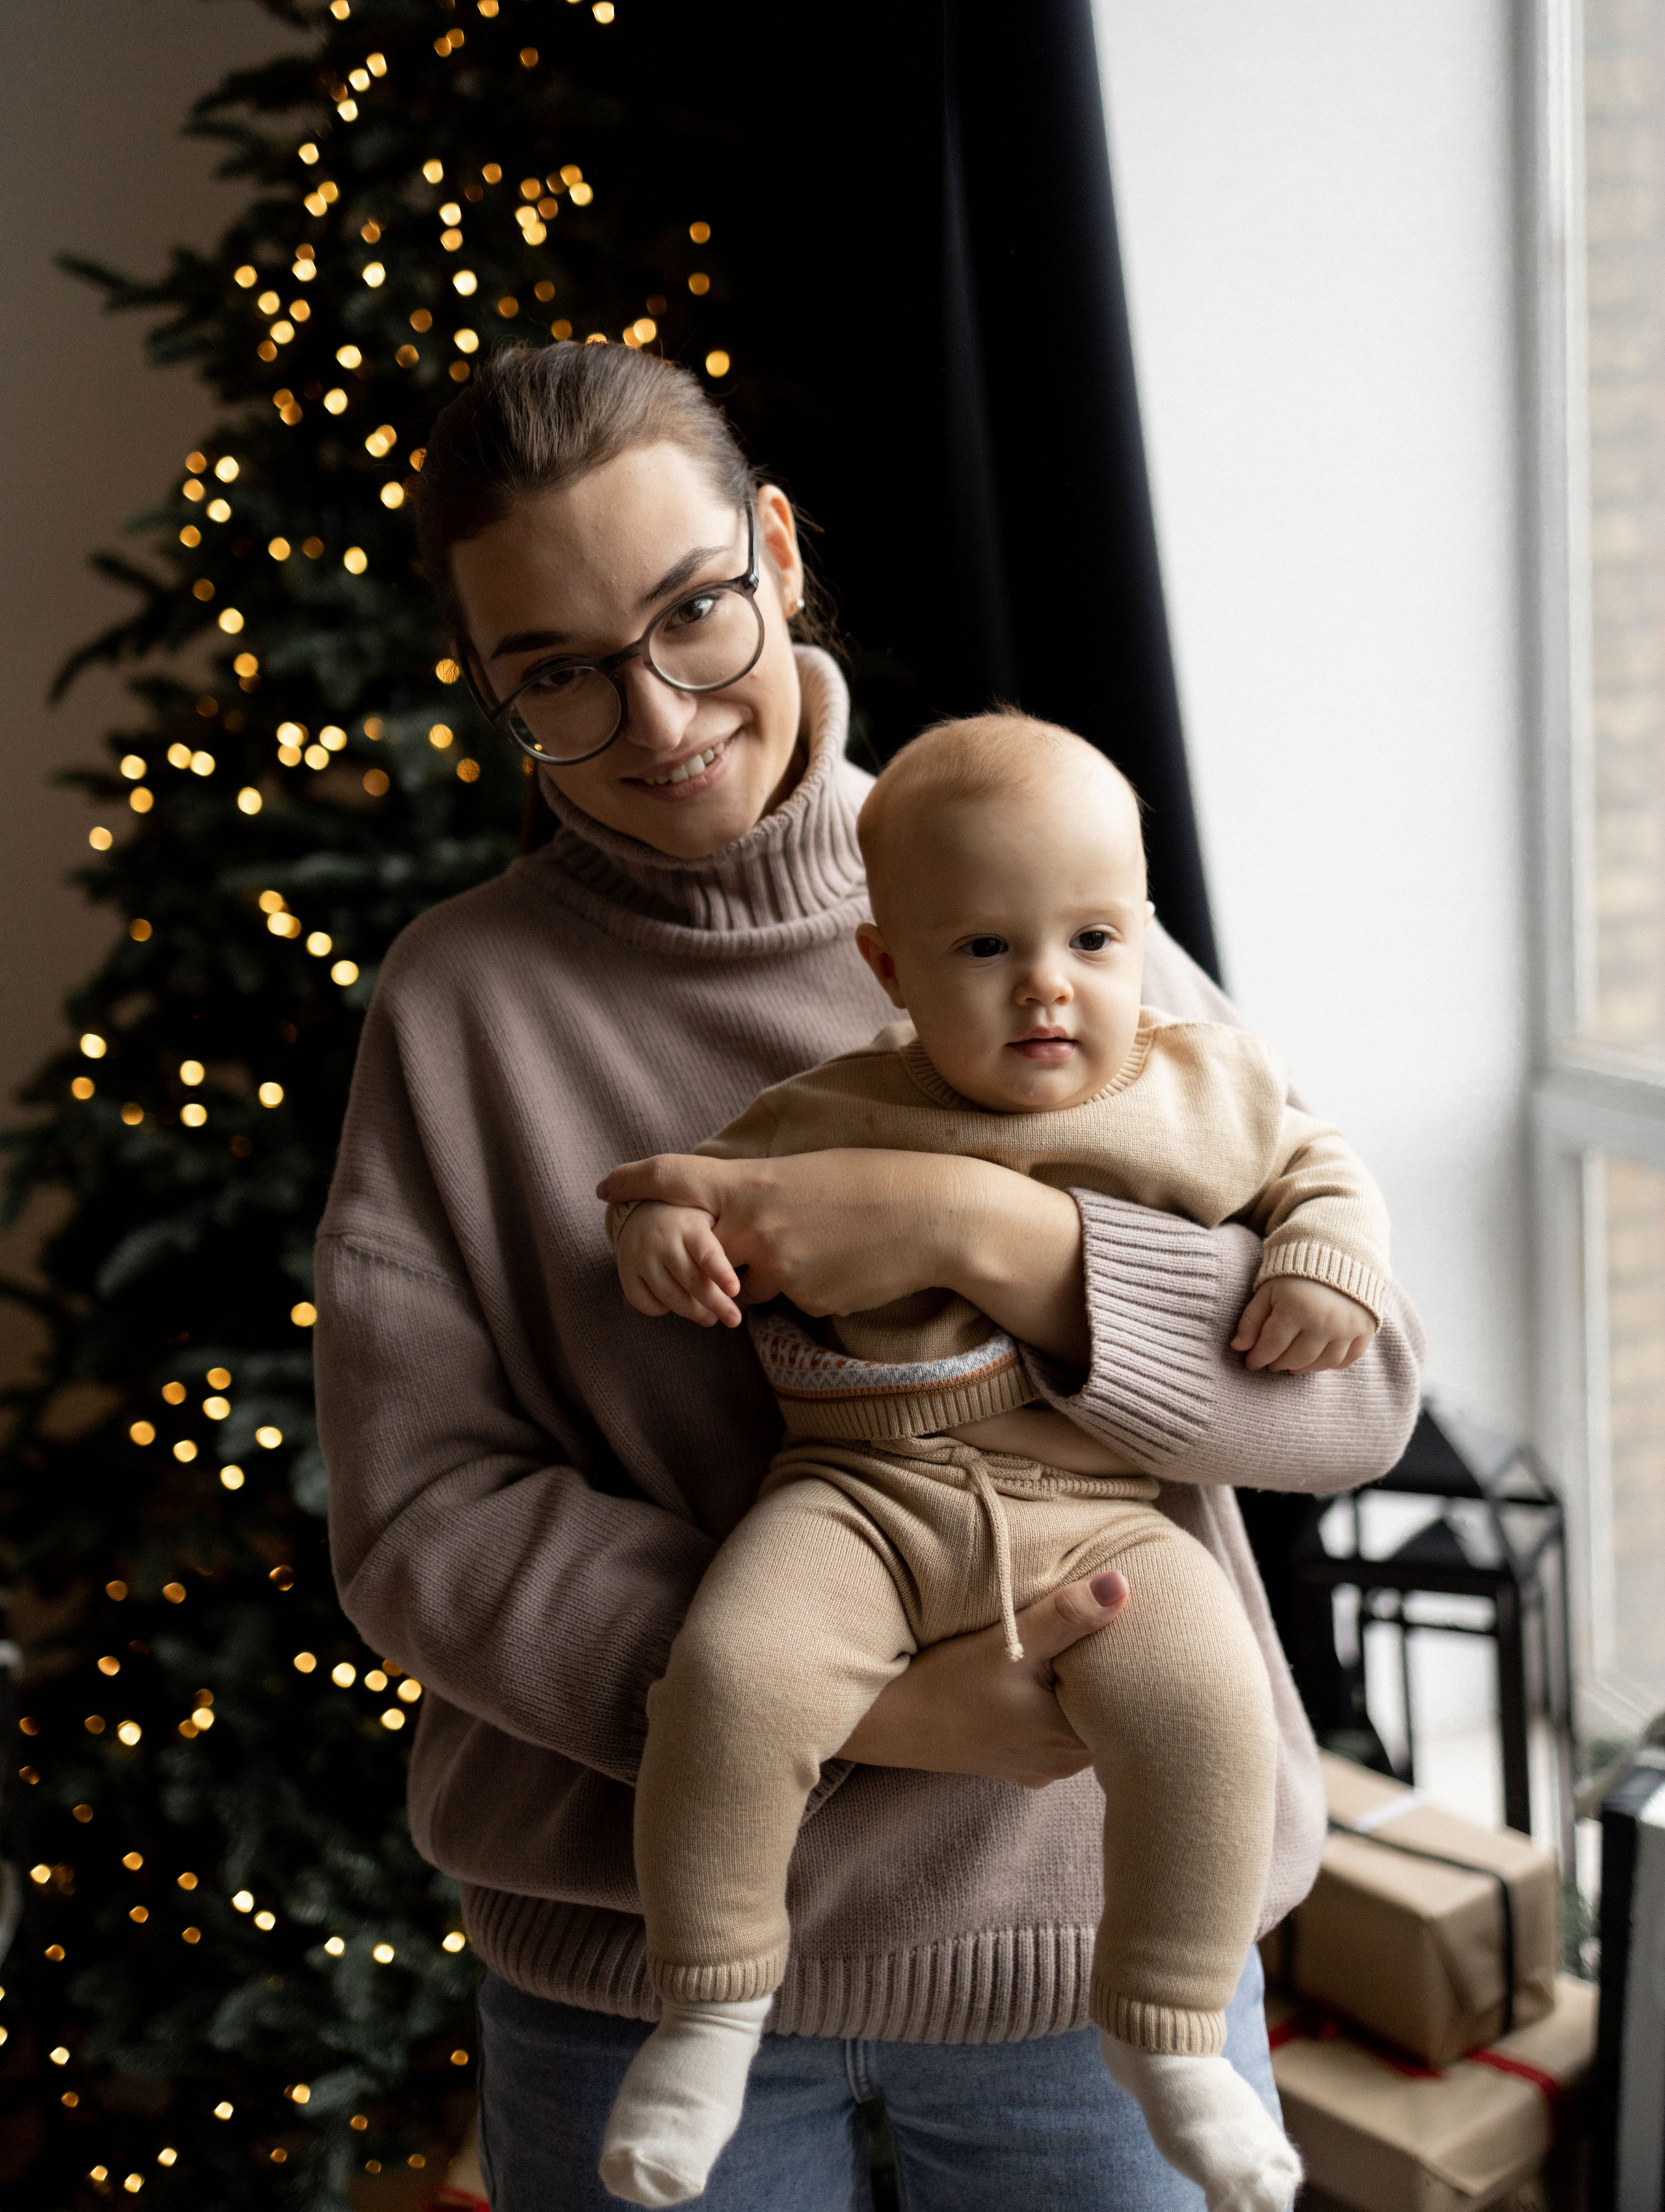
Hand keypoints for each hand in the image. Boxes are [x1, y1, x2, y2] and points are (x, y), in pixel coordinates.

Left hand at [596, 1149, 1089, 1364]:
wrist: (939, 1216)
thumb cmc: (880, 1181)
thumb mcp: (811, 1171)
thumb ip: (764, 1194)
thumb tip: (740, 1216)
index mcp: (755, 1182)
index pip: (675, 1179)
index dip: (634, 1183)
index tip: (604, 1187)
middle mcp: (756, 1227)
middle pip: (703, 1249)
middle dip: (712, 1253)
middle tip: (742, 1242)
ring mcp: (780, 1268)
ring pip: (749, 1281)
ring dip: (771, 1271)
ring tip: (828, 1243)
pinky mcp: (807, 1300)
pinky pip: (790, 1298)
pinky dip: (810, 1285)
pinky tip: (850, 1264)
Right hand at [615, 1202, 743, 1327]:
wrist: (642, 1209)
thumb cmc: (688, 1222)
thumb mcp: (708, 1223)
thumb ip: (723, 1248)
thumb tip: (736, 1290)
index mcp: (689, 1226)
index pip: (706, 1252)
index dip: (721, 1272)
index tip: (735, 1291)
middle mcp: (662, 1239)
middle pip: (690, 1280)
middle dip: (715, 1303)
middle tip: (734, 1319)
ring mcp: (640, 1255)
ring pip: (668, 1295)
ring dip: (692, 1312)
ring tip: (710, 1319)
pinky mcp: (625, 1271)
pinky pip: (643, 1302)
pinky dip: (661, 1310)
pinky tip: (676, 1306)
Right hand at [836, 1571, 1128, 1786]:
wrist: (883, 1722)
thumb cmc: (943, 1683)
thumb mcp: (1009, 1643)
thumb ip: (1067, 1615)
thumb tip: (1123, 1585)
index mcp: (1071, 1741)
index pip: (1129, 1703)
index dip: (1130, 1663)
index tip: (1127, 1627)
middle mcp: (1063, 1764)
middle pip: (1106, 1712)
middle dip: (1105, 1672)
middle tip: (1103, 1627)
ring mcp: (1040, 1766)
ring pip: (1080, 1720)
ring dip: (1077, 1687)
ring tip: (1072, 1647)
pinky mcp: (1019, 1762)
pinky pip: (1055, 1730)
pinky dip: (1055, 1702)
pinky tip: (1041, 1677)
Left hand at [1231, 1276, 1376, 1372]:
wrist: (1339, 1252)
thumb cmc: (1295, 1271)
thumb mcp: (1268, 1289)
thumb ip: (1252, 1319)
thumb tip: (1238, 1348)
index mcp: (1296, 1308)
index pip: (1271, 1346)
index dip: (1258, 1358)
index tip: (1250, 1363)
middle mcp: (1324, 1321)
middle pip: (1296, 1358)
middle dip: (1279, 1364)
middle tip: (1270, 1363)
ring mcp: (1347, 1327)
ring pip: (1321, 1363)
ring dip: (1304, 1368)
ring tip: (1291, 1366)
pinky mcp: (1365, 1329)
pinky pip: (1348, 1359)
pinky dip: (1332, 1365)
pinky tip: (1318, 1361)